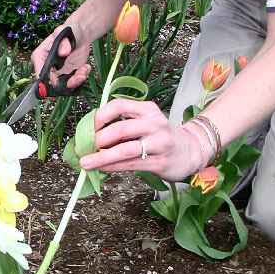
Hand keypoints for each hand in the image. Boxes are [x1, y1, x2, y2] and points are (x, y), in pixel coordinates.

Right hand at [31, 24, 90, 89]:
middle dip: (65, 83)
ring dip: (76, 81)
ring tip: (84, 70)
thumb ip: (63, 43)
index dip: (47, 80)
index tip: (58, 81)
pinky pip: (74, 82)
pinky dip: (82, 77)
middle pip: (52, 83)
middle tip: (78, 77)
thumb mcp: (64, 32)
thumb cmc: (68, 30)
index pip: (39, 72)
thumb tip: (63, 52)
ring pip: (64, 85)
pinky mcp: (69, 75)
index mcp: (40, 56)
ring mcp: (58, 72)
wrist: (80, 33)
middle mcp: (48, 67)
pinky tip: (86, 67)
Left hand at [78, 98, 207, 180]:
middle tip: (83, 147)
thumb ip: (123, 124)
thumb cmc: (159, 136)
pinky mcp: (160, 162)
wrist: (190, 151)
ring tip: (86, 162)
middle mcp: (155, 123)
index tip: (88, 127)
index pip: (119, 105)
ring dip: (102, 157)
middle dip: (98, 139)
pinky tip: (102, 168)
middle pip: (121, 129)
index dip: (100, 116)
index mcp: (147, 109)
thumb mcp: (145, 122)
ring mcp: (159, 143)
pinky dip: (113, 166)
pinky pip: (131, 164)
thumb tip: (90, 135)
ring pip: (125, 149)